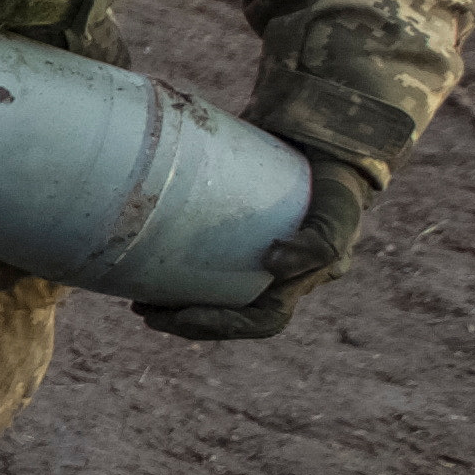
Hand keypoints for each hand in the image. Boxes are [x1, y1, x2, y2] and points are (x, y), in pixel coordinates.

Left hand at [140, 149, 373, 342]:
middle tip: (142, 311)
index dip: (220, 326)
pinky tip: (144, 264)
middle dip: (185, 320)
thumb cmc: (337, 186)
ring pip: (211, 293)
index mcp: (299, 284)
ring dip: (173, 303)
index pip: (260, 321)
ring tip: (136, 300)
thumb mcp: (338, 214)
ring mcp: (255, 260)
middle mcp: (277, 279)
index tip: (181, 316)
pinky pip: (201, 263)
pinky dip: (173, 270)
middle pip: (228, 314)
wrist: (328, 148)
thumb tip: (272, 264)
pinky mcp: (234, 237)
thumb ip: (317, 242)